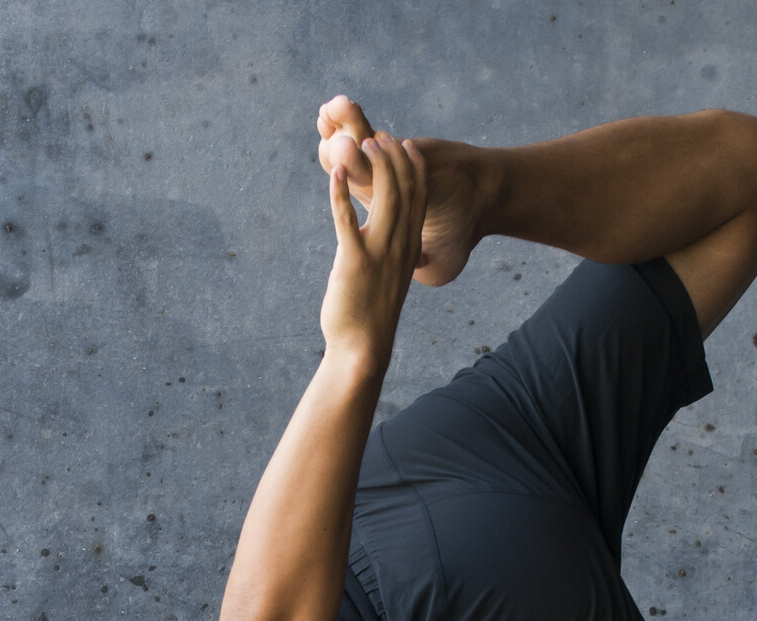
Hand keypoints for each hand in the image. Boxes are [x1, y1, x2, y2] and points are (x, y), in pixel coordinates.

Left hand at [317, 123, 426, 363]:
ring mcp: (379, 253)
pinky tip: (336, 173)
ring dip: (373, 167)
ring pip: (384, 198)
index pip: (420, 196)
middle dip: (394, 157)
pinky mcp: (354, 262)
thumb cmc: (372, 314)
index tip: (403, 143)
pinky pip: (347, 221)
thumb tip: (399, 248)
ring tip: (361, 143)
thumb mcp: (391, 278)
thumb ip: (395, 256)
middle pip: (405, 189)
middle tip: (380, 135)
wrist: (363, 348)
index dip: (413, 166)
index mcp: (410, 246)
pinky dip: (341, 194)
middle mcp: (400, 245)